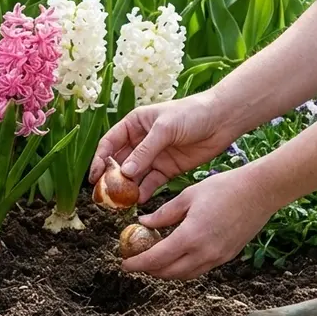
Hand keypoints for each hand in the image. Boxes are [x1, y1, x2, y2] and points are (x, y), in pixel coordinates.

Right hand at [89, 90, 240, 199]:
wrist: (223, 119)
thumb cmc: (191, 113)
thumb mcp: (165, 129)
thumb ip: (144, 151)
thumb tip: (124, 172)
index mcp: (134, 124)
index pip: (110, 143)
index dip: (100, 159)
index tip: (94, 177)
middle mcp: (140, 141)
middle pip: (119, 161)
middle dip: (111, 178)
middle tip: (104, 195)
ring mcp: (154, 156)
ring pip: (134, 175)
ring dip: (127, 187)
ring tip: (120, 202)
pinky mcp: (168, 169)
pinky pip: (152, 182)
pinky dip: (145, 191)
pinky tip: (140, 199)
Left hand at [121, 166, 274, 279]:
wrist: (260, 192)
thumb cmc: (224, 188)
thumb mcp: (186, 197)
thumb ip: (163, 214)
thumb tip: (143, 223)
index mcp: (191, 237)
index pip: (156, 259)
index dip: (137, 264)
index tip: (124, 264)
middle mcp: (205, 253)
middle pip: (169, 273)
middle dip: (149, 271)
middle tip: (136, 262)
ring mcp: (218, 257)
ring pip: (186, 275)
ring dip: (167, 272)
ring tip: (153, 260)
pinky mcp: (227, 256)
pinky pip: (200, 269)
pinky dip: (184, 268)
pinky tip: (177, 255)